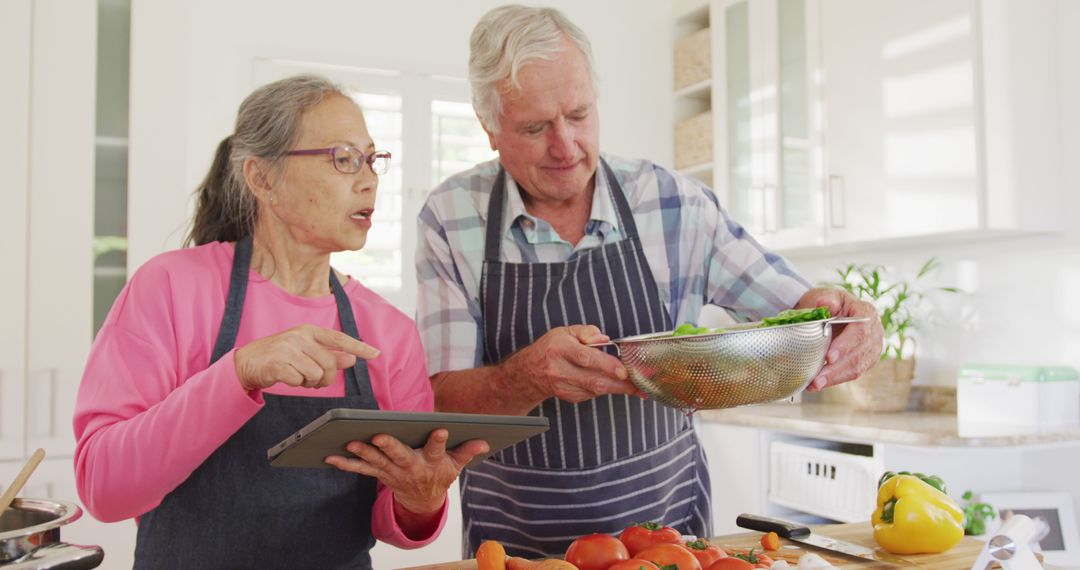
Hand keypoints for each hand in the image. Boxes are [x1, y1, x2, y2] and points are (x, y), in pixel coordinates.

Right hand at [234, 324, 379, 390]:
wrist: (247, 361)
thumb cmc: (280, 356)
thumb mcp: (305, 351)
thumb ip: (329, 355)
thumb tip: (352, 359)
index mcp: (309, 331)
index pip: (339, 338)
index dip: (359, 347)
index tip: (376, 354)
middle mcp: (300, 336)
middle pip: (329, 363)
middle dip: (326, 378)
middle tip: (315, 381)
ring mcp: (288, 349)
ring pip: (316, 374)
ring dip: (311, 382)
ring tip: (299, 377)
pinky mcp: (278, 364)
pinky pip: (299, 381)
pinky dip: (297, 384)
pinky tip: (287, 378)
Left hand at [324, 429, 489, 515]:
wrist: (423, 501)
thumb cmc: (439, 474)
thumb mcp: (456, 465)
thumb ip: (467, 451)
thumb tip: (484, 441)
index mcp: (431, 463)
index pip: (436, 450)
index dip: (439, 441)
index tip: (441, 429)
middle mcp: (411, 468)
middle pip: (400, 456)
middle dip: (389, 446)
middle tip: (378, 436)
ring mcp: (393, 473)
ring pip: (378, 462)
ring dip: (363, 453)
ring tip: (350, 442)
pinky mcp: (380, 475)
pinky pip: (361, 471)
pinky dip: (346, 465)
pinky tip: (330, 458)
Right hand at [501, 325, 640, 403]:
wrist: (530, 372)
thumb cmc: (550, 349)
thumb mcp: (565, 331)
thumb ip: (586, 331)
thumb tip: (603, 339)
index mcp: (560, 349)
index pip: (585, 357)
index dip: (606, 365)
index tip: (624, 370)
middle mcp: (560, 370)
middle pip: (594, 380)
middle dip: (620, 384)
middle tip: (639, 384)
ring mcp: (564, 386)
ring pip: (596, 390)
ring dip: (618, 389)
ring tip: (637, 387)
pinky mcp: (570, 397)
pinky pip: (593, 394)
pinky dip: (606, 389)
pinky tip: (616, 385)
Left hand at [796, 287, 883, 390]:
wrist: (828, 312)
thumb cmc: (826, 303)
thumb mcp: (823, 296)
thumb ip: (825, 299)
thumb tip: (825, 303)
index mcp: (866, 312)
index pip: (860, 330)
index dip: (845, 345)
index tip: (829, 357)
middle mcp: (875, 331)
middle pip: (859, 353)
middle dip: (837, 368)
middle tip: (818, 378)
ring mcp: (873, 347)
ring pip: (858, 367)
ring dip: (836, 378)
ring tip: (815, 385)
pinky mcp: (867, 360)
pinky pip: (854, 372)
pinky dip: (836, 379)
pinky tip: (819, 384)